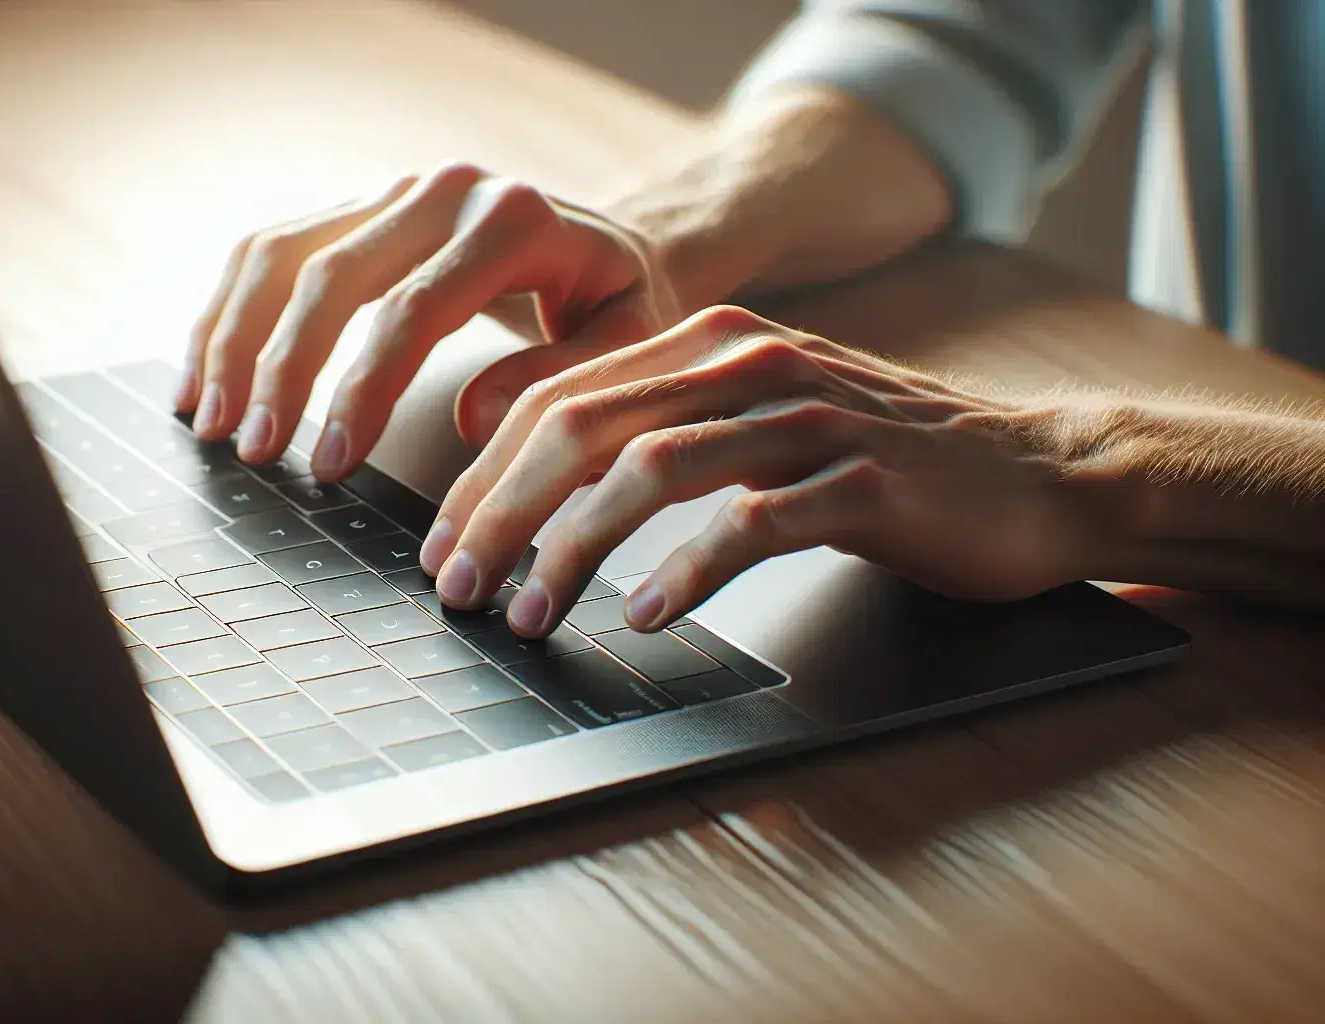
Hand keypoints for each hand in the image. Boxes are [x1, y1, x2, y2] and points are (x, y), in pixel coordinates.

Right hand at [176, 163, 683, 479]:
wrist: (622, 242)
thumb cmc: (623, 308)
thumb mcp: (627, 346)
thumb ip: (557, 381)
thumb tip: (470, 421)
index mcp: (513, 222)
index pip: (412, 310)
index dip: (361, 391)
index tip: (329, 466)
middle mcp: (444, 191)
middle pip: (330, 276)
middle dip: (281, 372)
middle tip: (256, 454)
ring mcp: (395, 191)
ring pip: (282, 254)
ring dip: (233, 340)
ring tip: (209, 423)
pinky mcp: (362, 206)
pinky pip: (273, 249)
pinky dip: (227, 311)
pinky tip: (204, 376)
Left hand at [419, 306, 1103, 635]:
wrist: (1038, 472)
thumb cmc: (881, 459)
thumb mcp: (757, 419)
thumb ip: (661, 425)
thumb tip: (536, 478)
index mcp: (708, 341)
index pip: (561, 396)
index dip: (487, 473)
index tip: (446, 546)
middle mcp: (748, 362)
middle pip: (585, 427)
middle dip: (503, 513)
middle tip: (461, 589)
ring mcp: (807, 416)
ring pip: (652, 470)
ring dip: (573, 549)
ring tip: (532, 615)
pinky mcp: (864, 479)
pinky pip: (752, 521)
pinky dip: (686, 571)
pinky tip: (646, 616)